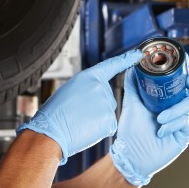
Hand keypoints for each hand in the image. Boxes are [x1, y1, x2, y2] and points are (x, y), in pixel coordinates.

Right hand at [18, 49, 142, 163]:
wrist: (50, 132)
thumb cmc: (55, 113)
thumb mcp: (69, 89)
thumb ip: (86, 87)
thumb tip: (95, 94)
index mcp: (88, 76)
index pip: (111, 65)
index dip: (126, 59)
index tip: (138, 54)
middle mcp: (100, 87)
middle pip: (107, 96)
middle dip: (96, 105)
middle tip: (78, 112)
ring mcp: (106, 103)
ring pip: (107, 111)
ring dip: (97, 117)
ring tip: (79, 120)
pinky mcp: (110, 120)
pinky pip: (108, 124)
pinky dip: (99, 129)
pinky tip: (86, 128)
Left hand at [110, 68, 188, 185]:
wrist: (131, 156)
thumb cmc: (131, 131)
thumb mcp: (130, 103)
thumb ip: (133, 84)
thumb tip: (133, 66)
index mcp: (166, 98)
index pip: (181, 81)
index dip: (187, 72)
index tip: (185, 65)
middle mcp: (176, 107)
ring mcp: (182, 120)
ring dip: (176, 110)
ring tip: (160, 118)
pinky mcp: (185, 134)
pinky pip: (185, 123)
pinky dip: (173, 124)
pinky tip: (161, 131)